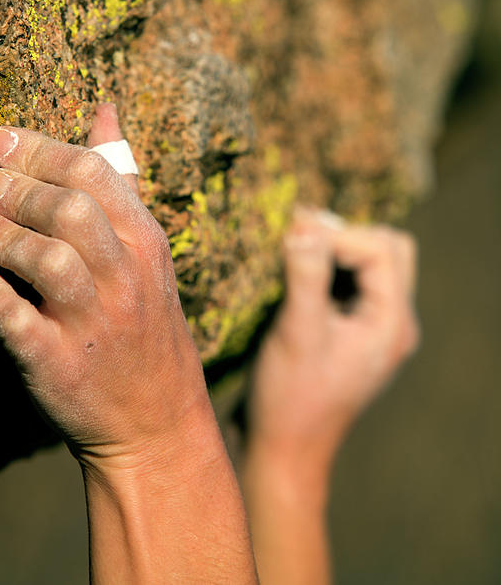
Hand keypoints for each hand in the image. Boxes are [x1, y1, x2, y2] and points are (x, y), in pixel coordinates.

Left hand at [0, 105, 210, 473]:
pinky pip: (20, 323)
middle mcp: (126, 276)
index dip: (40, 149)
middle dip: (19, 188)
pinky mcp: (60, 363)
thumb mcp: (146, 247)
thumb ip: (120, 179)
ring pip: (49, 261)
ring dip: (4, 236)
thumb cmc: (142, 318)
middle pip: (71, 210)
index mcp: (146, 240)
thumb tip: (105, 109)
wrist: (156, 417)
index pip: (94, 173)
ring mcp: (95, 321)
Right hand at [248, 207, 419, 470]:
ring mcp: (374, 329)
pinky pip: (354, 283)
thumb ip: (305, 276)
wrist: (284, 454)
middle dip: (345, 237)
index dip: (338, 235)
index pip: (381, 249)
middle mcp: (393, 323)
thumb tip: (305, 223)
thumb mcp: (297, 333)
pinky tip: (295, 275)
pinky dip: (329, 269)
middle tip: (299, 239)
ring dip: (336, 250)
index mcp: (391, 323)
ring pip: (373, 263)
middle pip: (389, 249)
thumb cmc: (292, 399)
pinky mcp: (353, 333)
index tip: (294, 237)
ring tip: (294, 252)